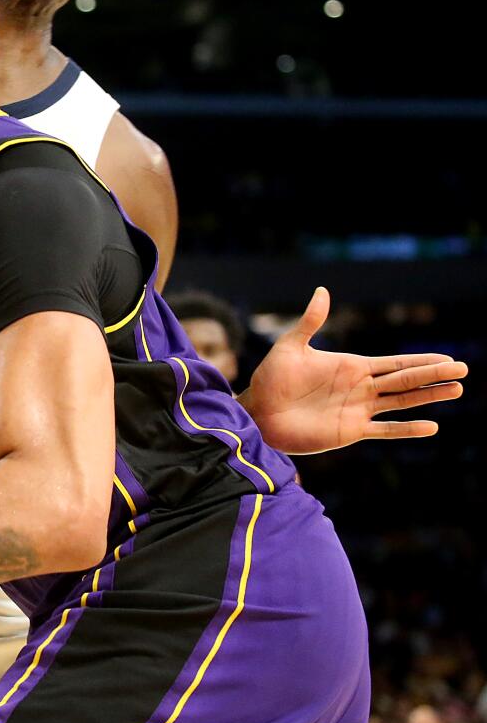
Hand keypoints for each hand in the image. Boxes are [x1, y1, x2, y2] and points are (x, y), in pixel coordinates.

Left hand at [243, 287, 466, 453]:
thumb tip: (323, 291)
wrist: (258, 412)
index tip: (448, 358)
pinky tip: (431, 427)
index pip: (394, 362)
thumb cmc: (270, 379)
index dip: (421, 359)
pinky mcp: (350, 431)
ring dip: (428, 397)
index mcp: (351, 367)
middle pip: (405, 380)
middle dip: (433, 375)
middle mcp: (360, 388)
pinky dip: (406, 429)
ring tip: (457, 391)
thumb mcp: (290, 346)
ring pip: (402, 402)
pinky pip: (384, 430)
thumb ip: (310, 321)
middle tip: (464, 371)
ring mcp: (358, 410)